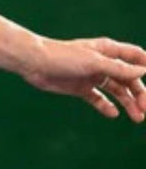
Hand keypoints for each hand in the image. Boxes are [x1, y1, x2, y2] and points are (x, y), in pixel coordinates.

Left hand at [20, 36, 145, 120]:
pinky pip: (99, 99)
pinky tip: (112, 113)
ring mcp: (92, 75)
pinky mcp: (81, 87)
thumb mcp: (93, 62)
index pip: (134, 55)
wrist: (33, 62)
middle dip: (140, 93)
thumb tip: (143, 70)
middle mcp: (102, 63)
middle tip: (145, 110)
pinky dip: (106, 106)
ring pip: (117, 91)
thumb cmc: (62, 56)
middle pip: (129, 78)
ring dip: (128, 103)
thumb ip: (118, 68)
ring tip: (137, 118)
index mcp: (106, 50)